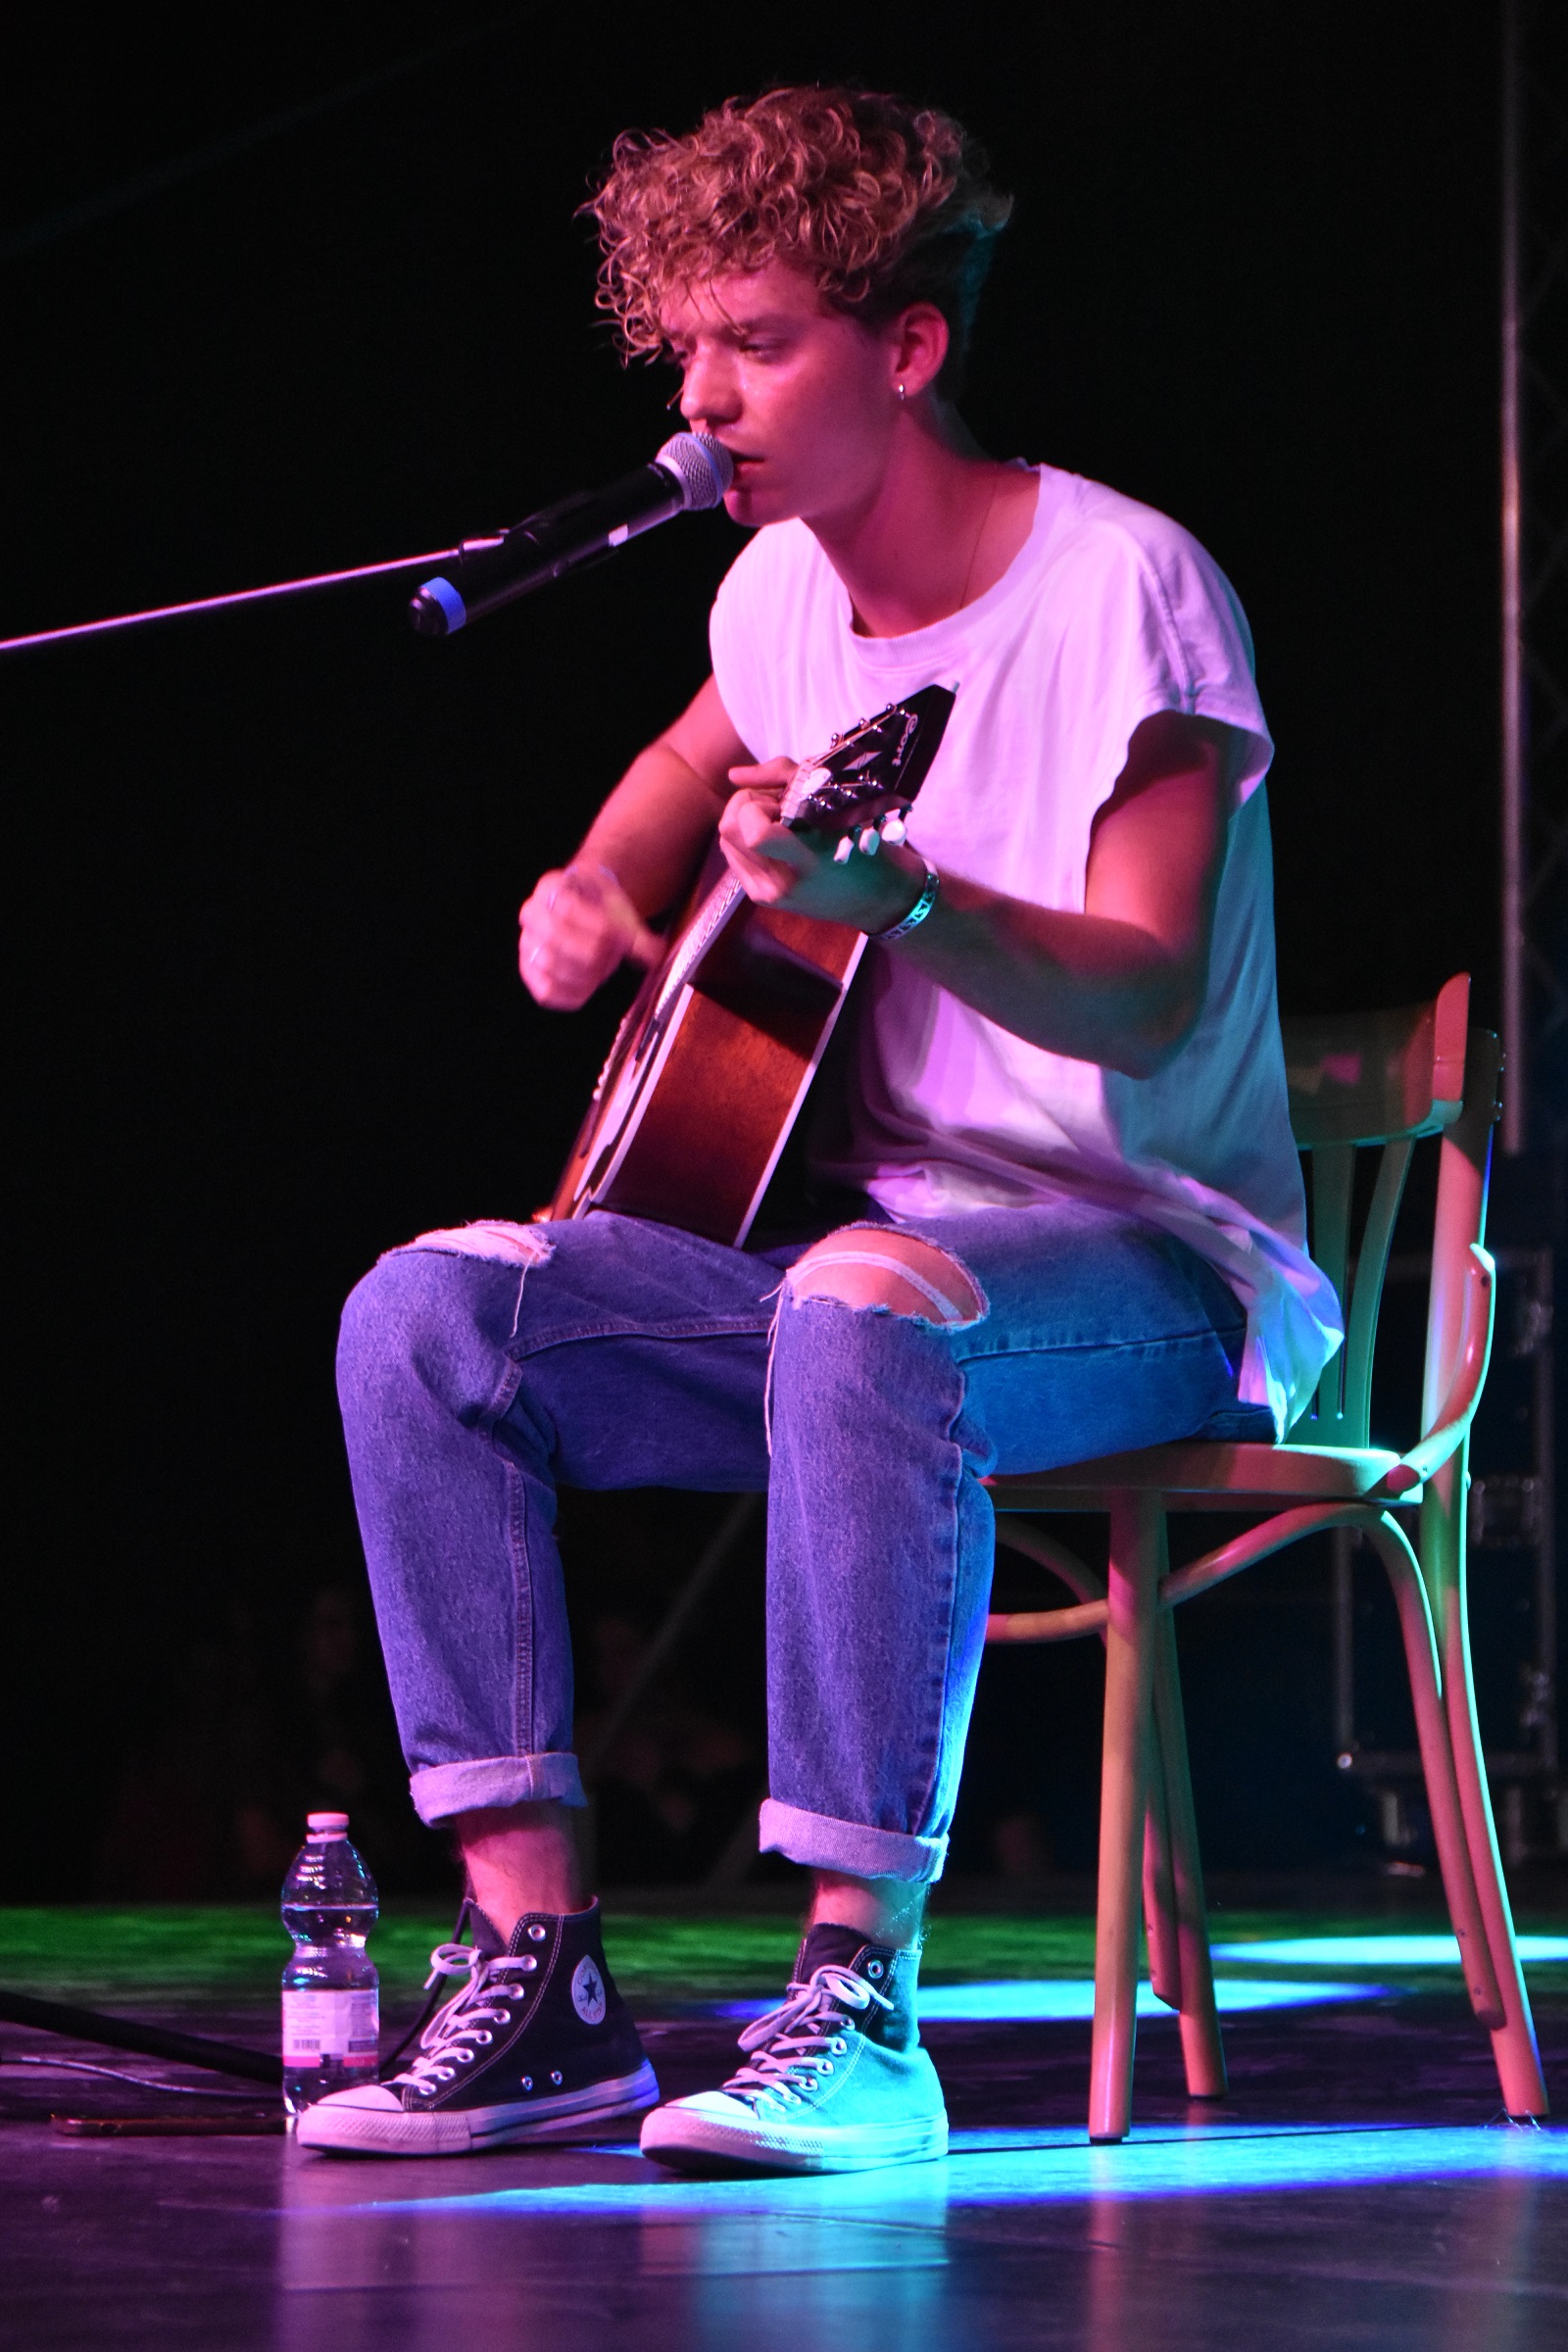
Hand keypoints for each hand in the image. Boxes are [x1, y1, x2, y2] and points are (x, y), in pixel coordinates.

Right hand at [517, 863, 662, 1008]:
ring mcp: (526, 944)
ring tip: (604, 967)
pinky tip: (591, 985)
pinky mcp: (530, 971)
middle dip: (592, 953)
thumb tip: (655, 955)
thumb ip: (637, 933)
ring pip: (551, 966)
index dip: (599, 928)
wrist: (585, 912)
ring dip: (586, 973)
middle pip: (555, 938)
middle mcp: (531, 914)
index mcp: (551, 886)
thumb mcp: (621, 911)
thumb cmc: (601, 909)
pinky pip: (546, 992)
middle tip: (615, 956)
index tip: (626, 939)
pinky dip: (572, 993)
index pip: (567, 909)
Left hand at [718, 759, 926, 932]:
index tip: (780, 801)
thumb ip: (783, 778)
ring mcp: (768, 894)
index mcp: (807, 861)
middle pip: (729, 828)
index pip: (755, 833)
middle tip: (778, 806)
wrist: (876, 898)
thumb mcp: (838, 804)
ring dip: (744, 820)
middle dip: (747, 805)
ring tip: (778, 823)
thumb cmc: (865, 845)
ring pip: (725, 839)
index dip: (756, 804)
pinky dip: (745, 838)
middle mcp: (782, 882)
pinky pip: (732, 854)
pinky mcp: (760, 897)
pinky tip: (773, 839)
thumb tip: (733, 775)